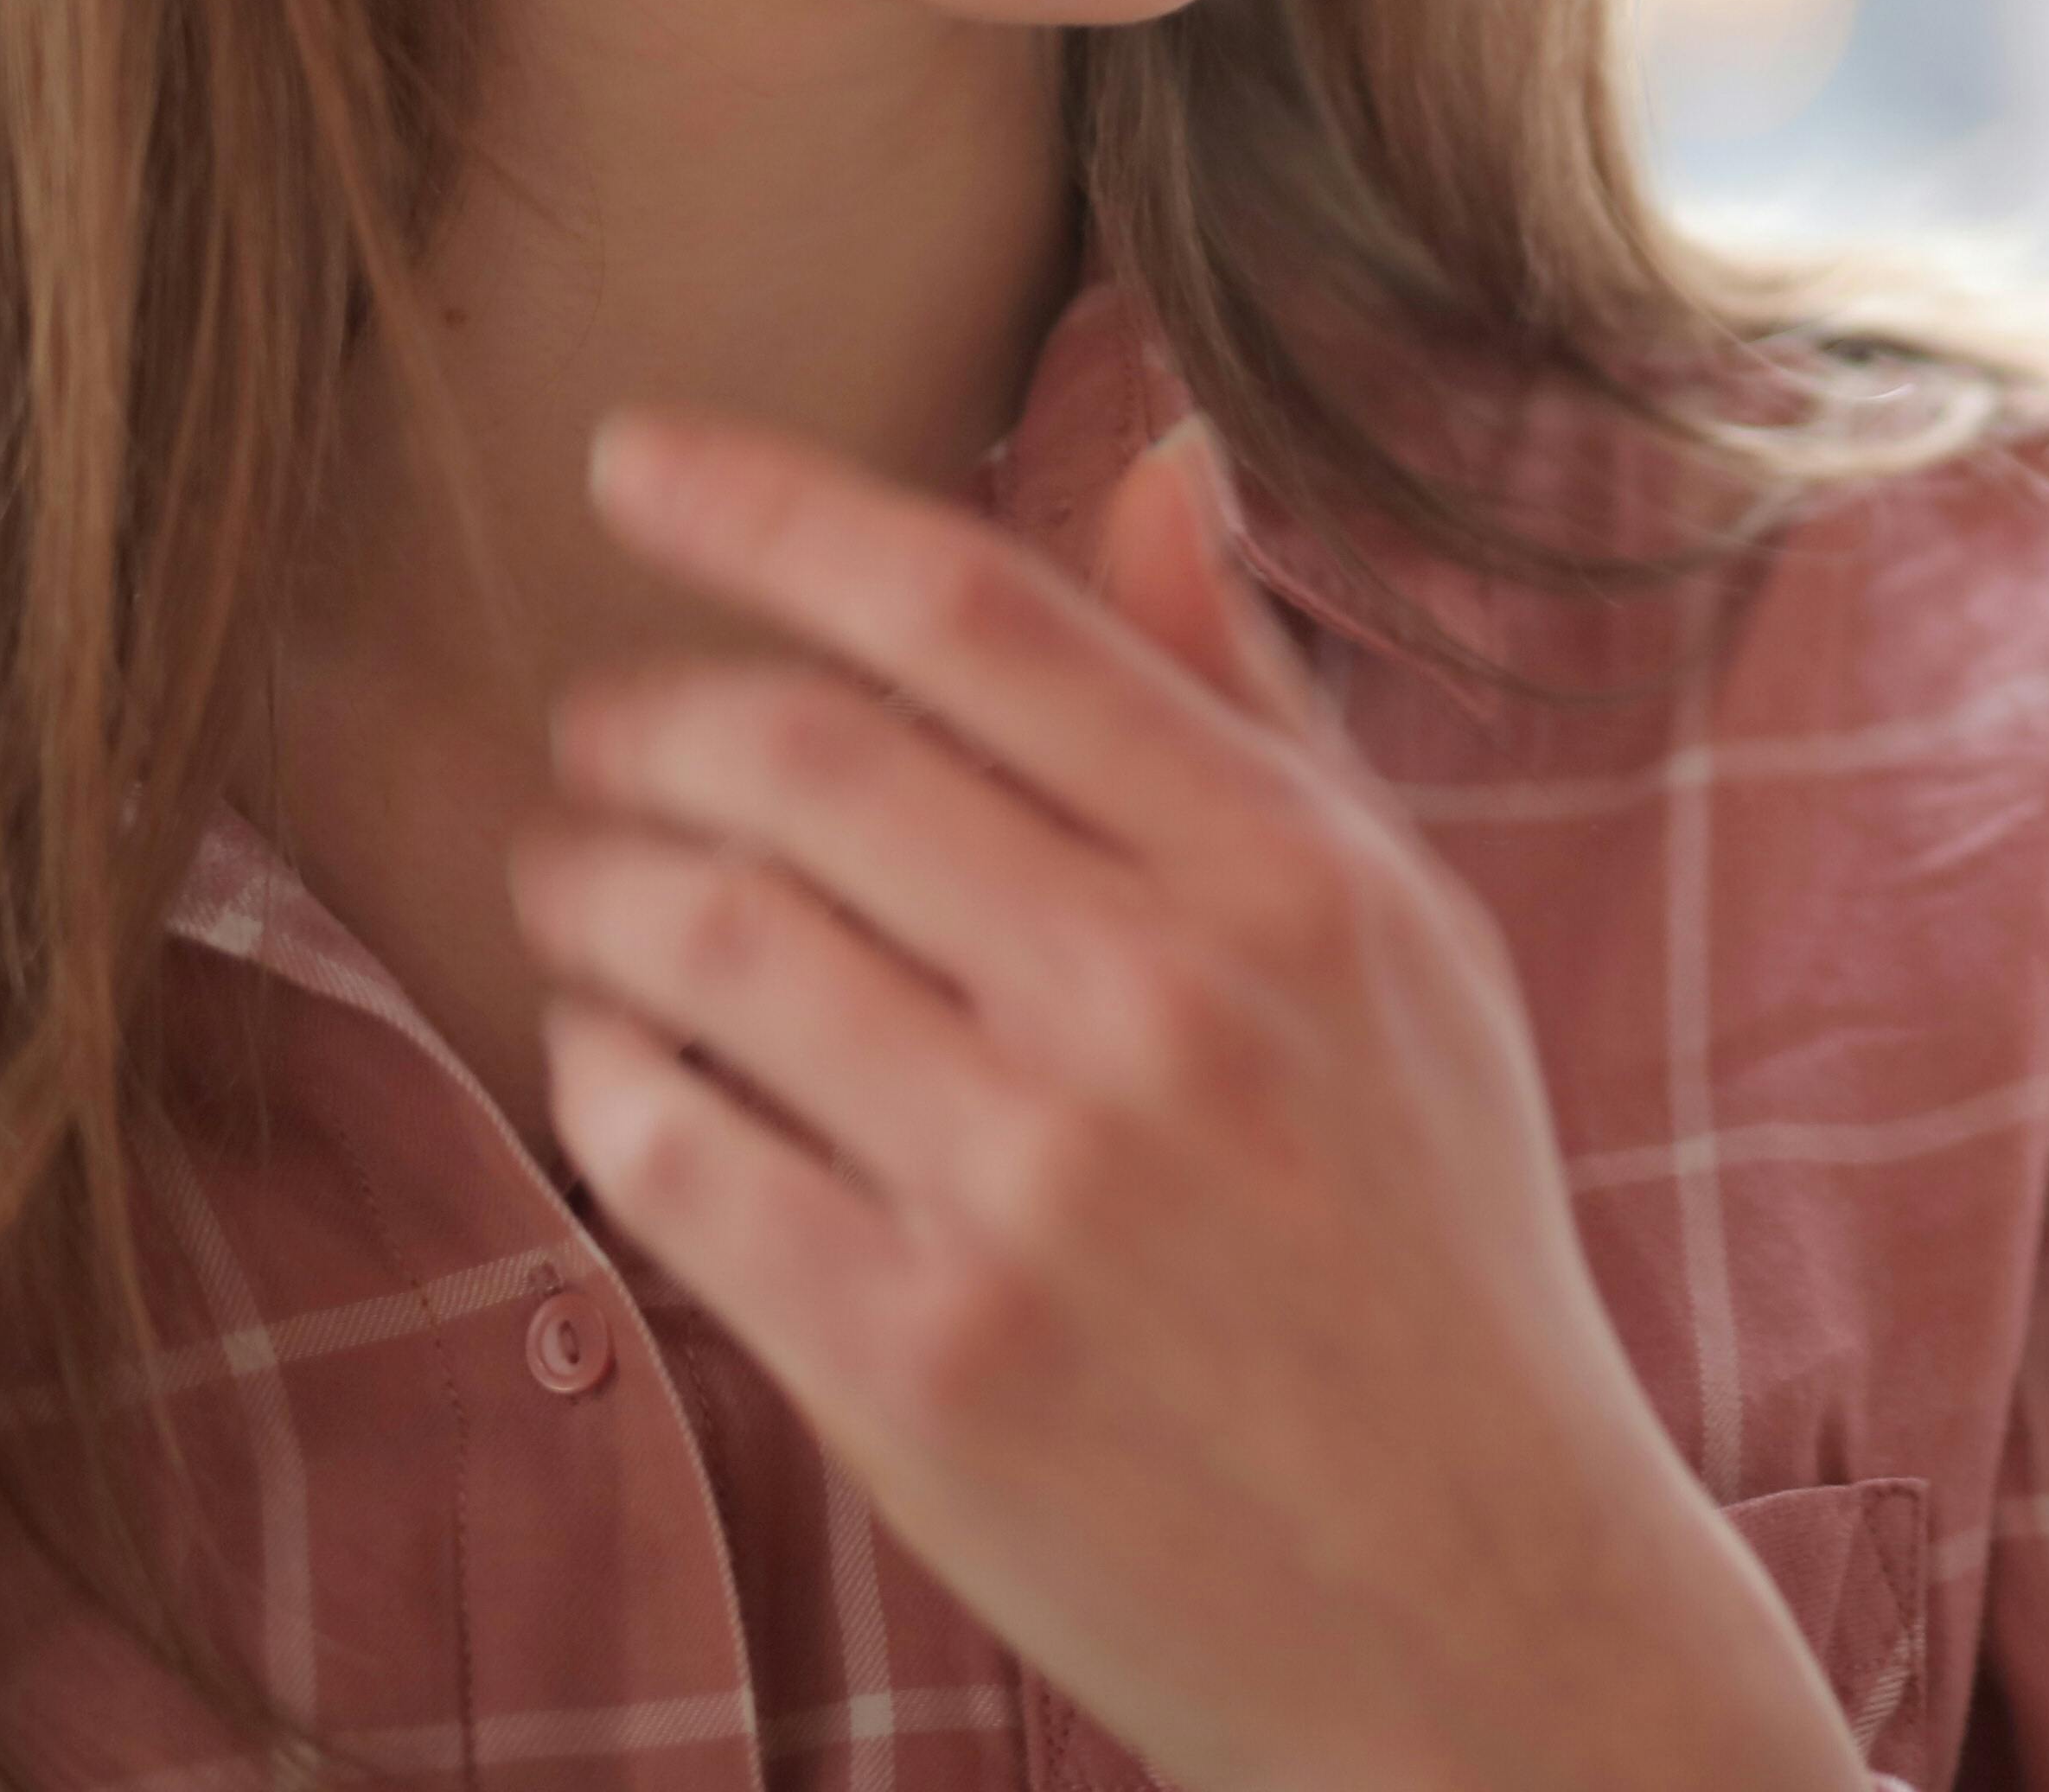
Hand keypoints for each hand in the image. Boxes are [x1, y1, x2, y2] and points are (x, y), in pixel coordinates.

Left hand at [513, 408, 1867, 1791]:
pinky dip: (603, 1077)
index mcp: (1293, 881)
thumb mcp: (1407, 946)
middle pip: (811, 760)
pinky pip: (674, 1155)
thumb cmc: (1430, 1239)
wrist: (1469, 1595)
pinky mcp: (915, 1362)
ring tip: (579, 892)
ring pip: (708, 945)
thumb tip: (1162, 463)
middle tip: (597, 731)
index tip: (633, 454)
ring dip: (593, 890)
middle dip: (648, 718)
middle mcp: (1160, 1010)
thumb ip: (1259, 708)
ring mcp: (1029, 1191)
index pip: (983, 619)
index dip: (776, 513)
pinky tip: (613, 1062)